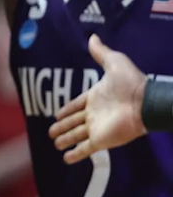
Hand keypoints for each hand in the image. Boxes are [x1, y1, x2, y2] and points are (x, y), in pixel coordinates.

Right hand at [50, 34, 146, 162]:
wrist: (145, 102)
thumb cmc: (131, 82)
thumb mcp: (115, 62)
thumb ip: (101, 53)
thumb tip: (92, 36)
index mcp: (95, 97)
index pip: (76, 105)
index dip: (67, 110)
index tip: (57, 115)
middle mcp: (94, 114)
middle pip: (74, 122)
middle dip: (62, 127)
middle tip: (51, 133)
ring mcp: (97, 128)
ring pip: (76, 136)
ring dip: (66, 140)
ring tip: (55, 144)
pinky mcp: (101, 140)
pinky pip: (86, 149)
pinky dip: (76, 155)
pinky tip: (67, 159)